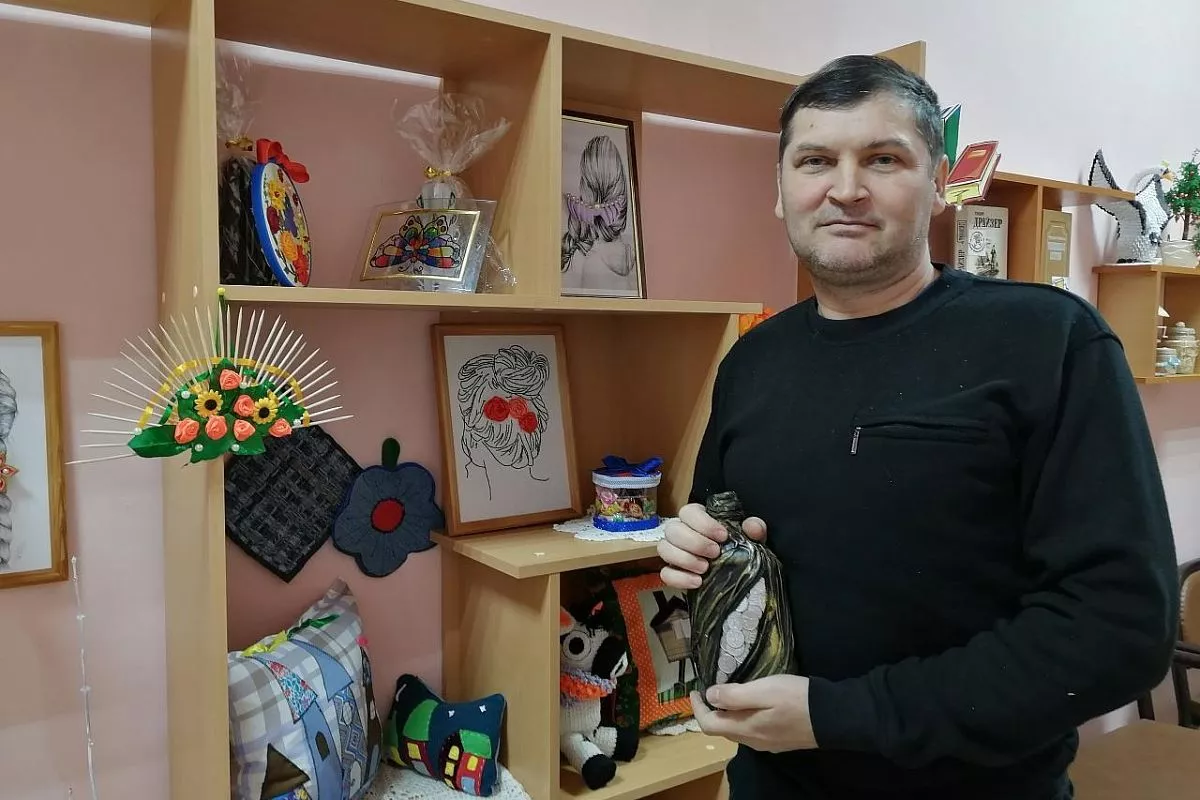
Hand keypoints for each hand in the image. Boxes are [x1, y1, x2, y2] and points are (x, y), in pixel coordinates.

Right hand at [657, 502, 767, 589]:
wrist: (740, 576)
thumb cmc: (742, 549)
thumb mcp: (753, 538)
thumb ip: (755, 528)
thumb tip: (752, 526)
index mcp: (698, 518)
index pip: (688, 511)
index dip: (702, 523)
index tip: (722, 536)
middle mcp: (682, 532)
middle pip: (672, 529)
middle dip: (694, 542)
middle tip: (715, 553)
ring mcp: (675, 553)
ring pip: (664, 549)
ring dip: (684, 559)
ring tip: (705, 569)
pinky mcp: (674, 573)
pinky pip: (665, 573)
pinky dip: (679, 578)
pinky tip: (698, 582)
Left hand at [691, 675, 816, 752]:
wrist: (834, 718)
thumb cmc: (797, 699)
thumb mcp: (764, 690)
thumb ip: (735, 695)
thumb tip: (710, 695)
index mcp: (746, 729)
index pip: (709, 725)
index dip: (697, 708)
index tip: (695, 690)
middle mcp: (753, 741)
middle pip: (721, 730)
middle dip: (710, 711)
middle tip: (708, 690)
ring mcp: (767, 743)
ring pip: (737, 731)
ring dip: (726, 715)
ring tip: (727, 694)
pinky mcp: (779, 741)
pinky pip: (751, 731)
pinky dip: (741, 718)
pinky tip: (750, 704)